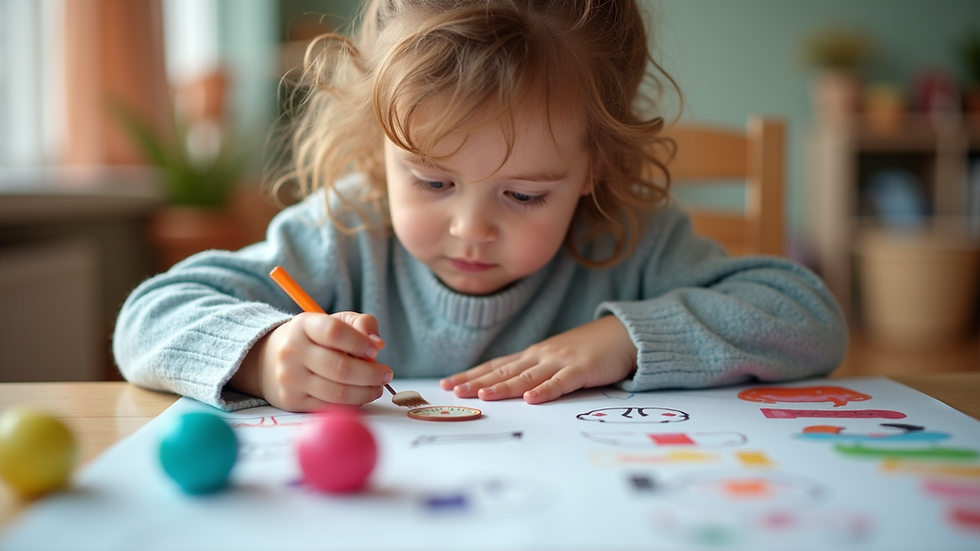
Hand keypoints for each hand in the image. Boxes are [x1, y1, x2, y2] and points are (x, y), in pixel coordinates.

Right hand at [229, 312, 392, 411]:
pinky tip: (361, 395)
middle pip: (340, 368)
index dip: (360, 342)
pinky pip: (328, 406)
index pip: (335, 332)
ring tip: (378, 387)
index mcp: (304, 325)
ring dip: (365, 392)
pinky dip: (351, 403)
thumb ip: (361, 324)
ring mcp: (290, 378)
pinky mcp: (292, 400)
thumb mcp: (336, 321)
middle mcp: (292, 351)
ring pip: (336, 392)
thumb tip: (378, 343)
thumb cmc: (315, 338)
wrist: (272, 359)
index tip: (376, 350)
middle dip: (371, 374)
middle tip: (386, 374)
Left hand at [440, 316, 636, 403]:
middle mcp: (541, 355)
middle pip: (504, 371)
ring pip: (527, 376)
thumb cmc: (589, 350)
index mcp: (533, 355)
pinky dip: (545, 391)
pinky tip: (531, 399)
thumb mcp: (557, 360)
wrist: (623, 335)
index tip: (448, 383)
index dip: (472, 374)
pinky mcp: (582, 369)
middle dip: (477, 381)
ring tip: (482, 396)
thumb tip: (512, 390)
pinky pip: (561, 382)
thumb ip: (537, 372)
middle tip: (453, 390)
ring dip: (504, 387)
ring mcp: (561, 361)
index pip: (496, 366)